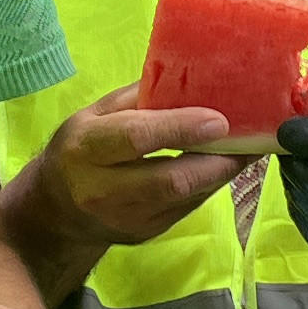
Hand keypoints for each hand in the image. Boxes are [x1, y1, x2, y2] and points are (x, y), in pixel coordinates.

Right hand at [2, 82, 239, 289]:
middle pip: (171, 181)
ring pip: (187, 197)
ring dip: (222, 172)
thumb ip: (139, 97)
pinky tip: (225, 165)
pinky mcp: (146, 234)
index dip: (181, 128)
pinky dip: (210, 184)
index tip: (220, 119)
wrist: (56, 211)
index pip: (137, 138)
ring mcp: (127, 219)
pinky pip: (188, 208)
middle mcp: (103, 189)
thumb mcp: (95, 113)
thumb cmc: (80, 149)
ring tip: (250, 147)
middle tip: (251, 138)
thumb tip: (191, 75)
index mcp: (87, 149)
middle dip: (218, 160)